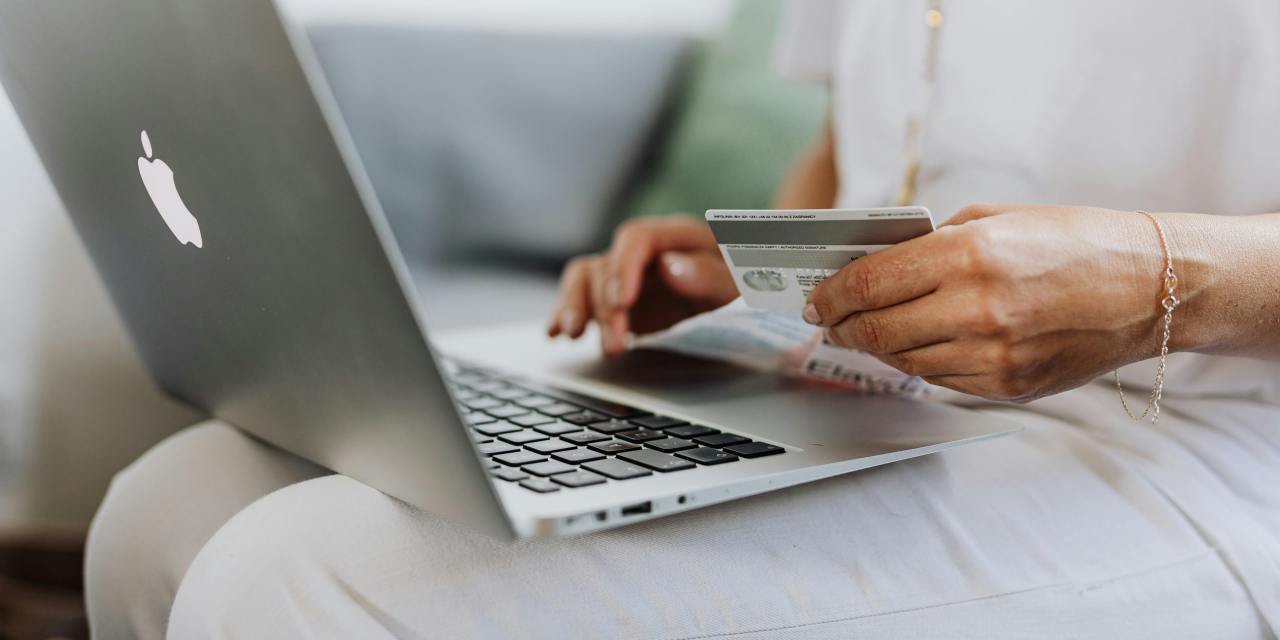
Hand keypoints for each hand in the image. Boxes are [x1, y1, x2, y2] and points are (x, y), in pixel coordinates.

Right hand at [547, 216, 737, 356]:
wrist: (748, 296)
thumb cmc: (748, 284)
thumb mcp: (741, 282)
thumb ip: (710, 275)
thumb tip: (670, 268)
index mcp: (676, 236)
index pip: (636, 239)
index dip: (623, 267)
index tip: (621, 301)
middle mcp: (644, 251)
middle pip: (606, 265)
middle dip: (604, 307)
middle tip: (615, 345)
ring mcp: (626, 274)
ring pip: (584, 278)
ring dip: (575, 307)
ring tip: (572, 336)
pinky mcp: (615, 300)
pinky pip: (581, 298)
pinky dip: (565, 313)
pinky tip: (555, 333)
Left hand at [805, 203, 1171, 401]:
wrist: (1149, 287)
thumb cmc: (1073, 241)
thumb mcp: (995, 218)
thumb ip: (931, 243)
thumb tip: (871, 264)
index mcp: (970, 255)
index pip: (870, 283)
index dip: (830, 294)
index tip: (815, 298)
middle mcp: (977, 310)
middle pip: (875, 329)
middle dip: (841, 325)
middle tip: (828, 320)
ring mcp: (994, 356)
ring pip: (902, 360)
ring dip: (876, 346)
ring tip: (866, 330)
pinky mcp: (1008, 387)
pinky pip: (940, 379)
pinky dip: (918, 362)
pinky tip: (916, 344)